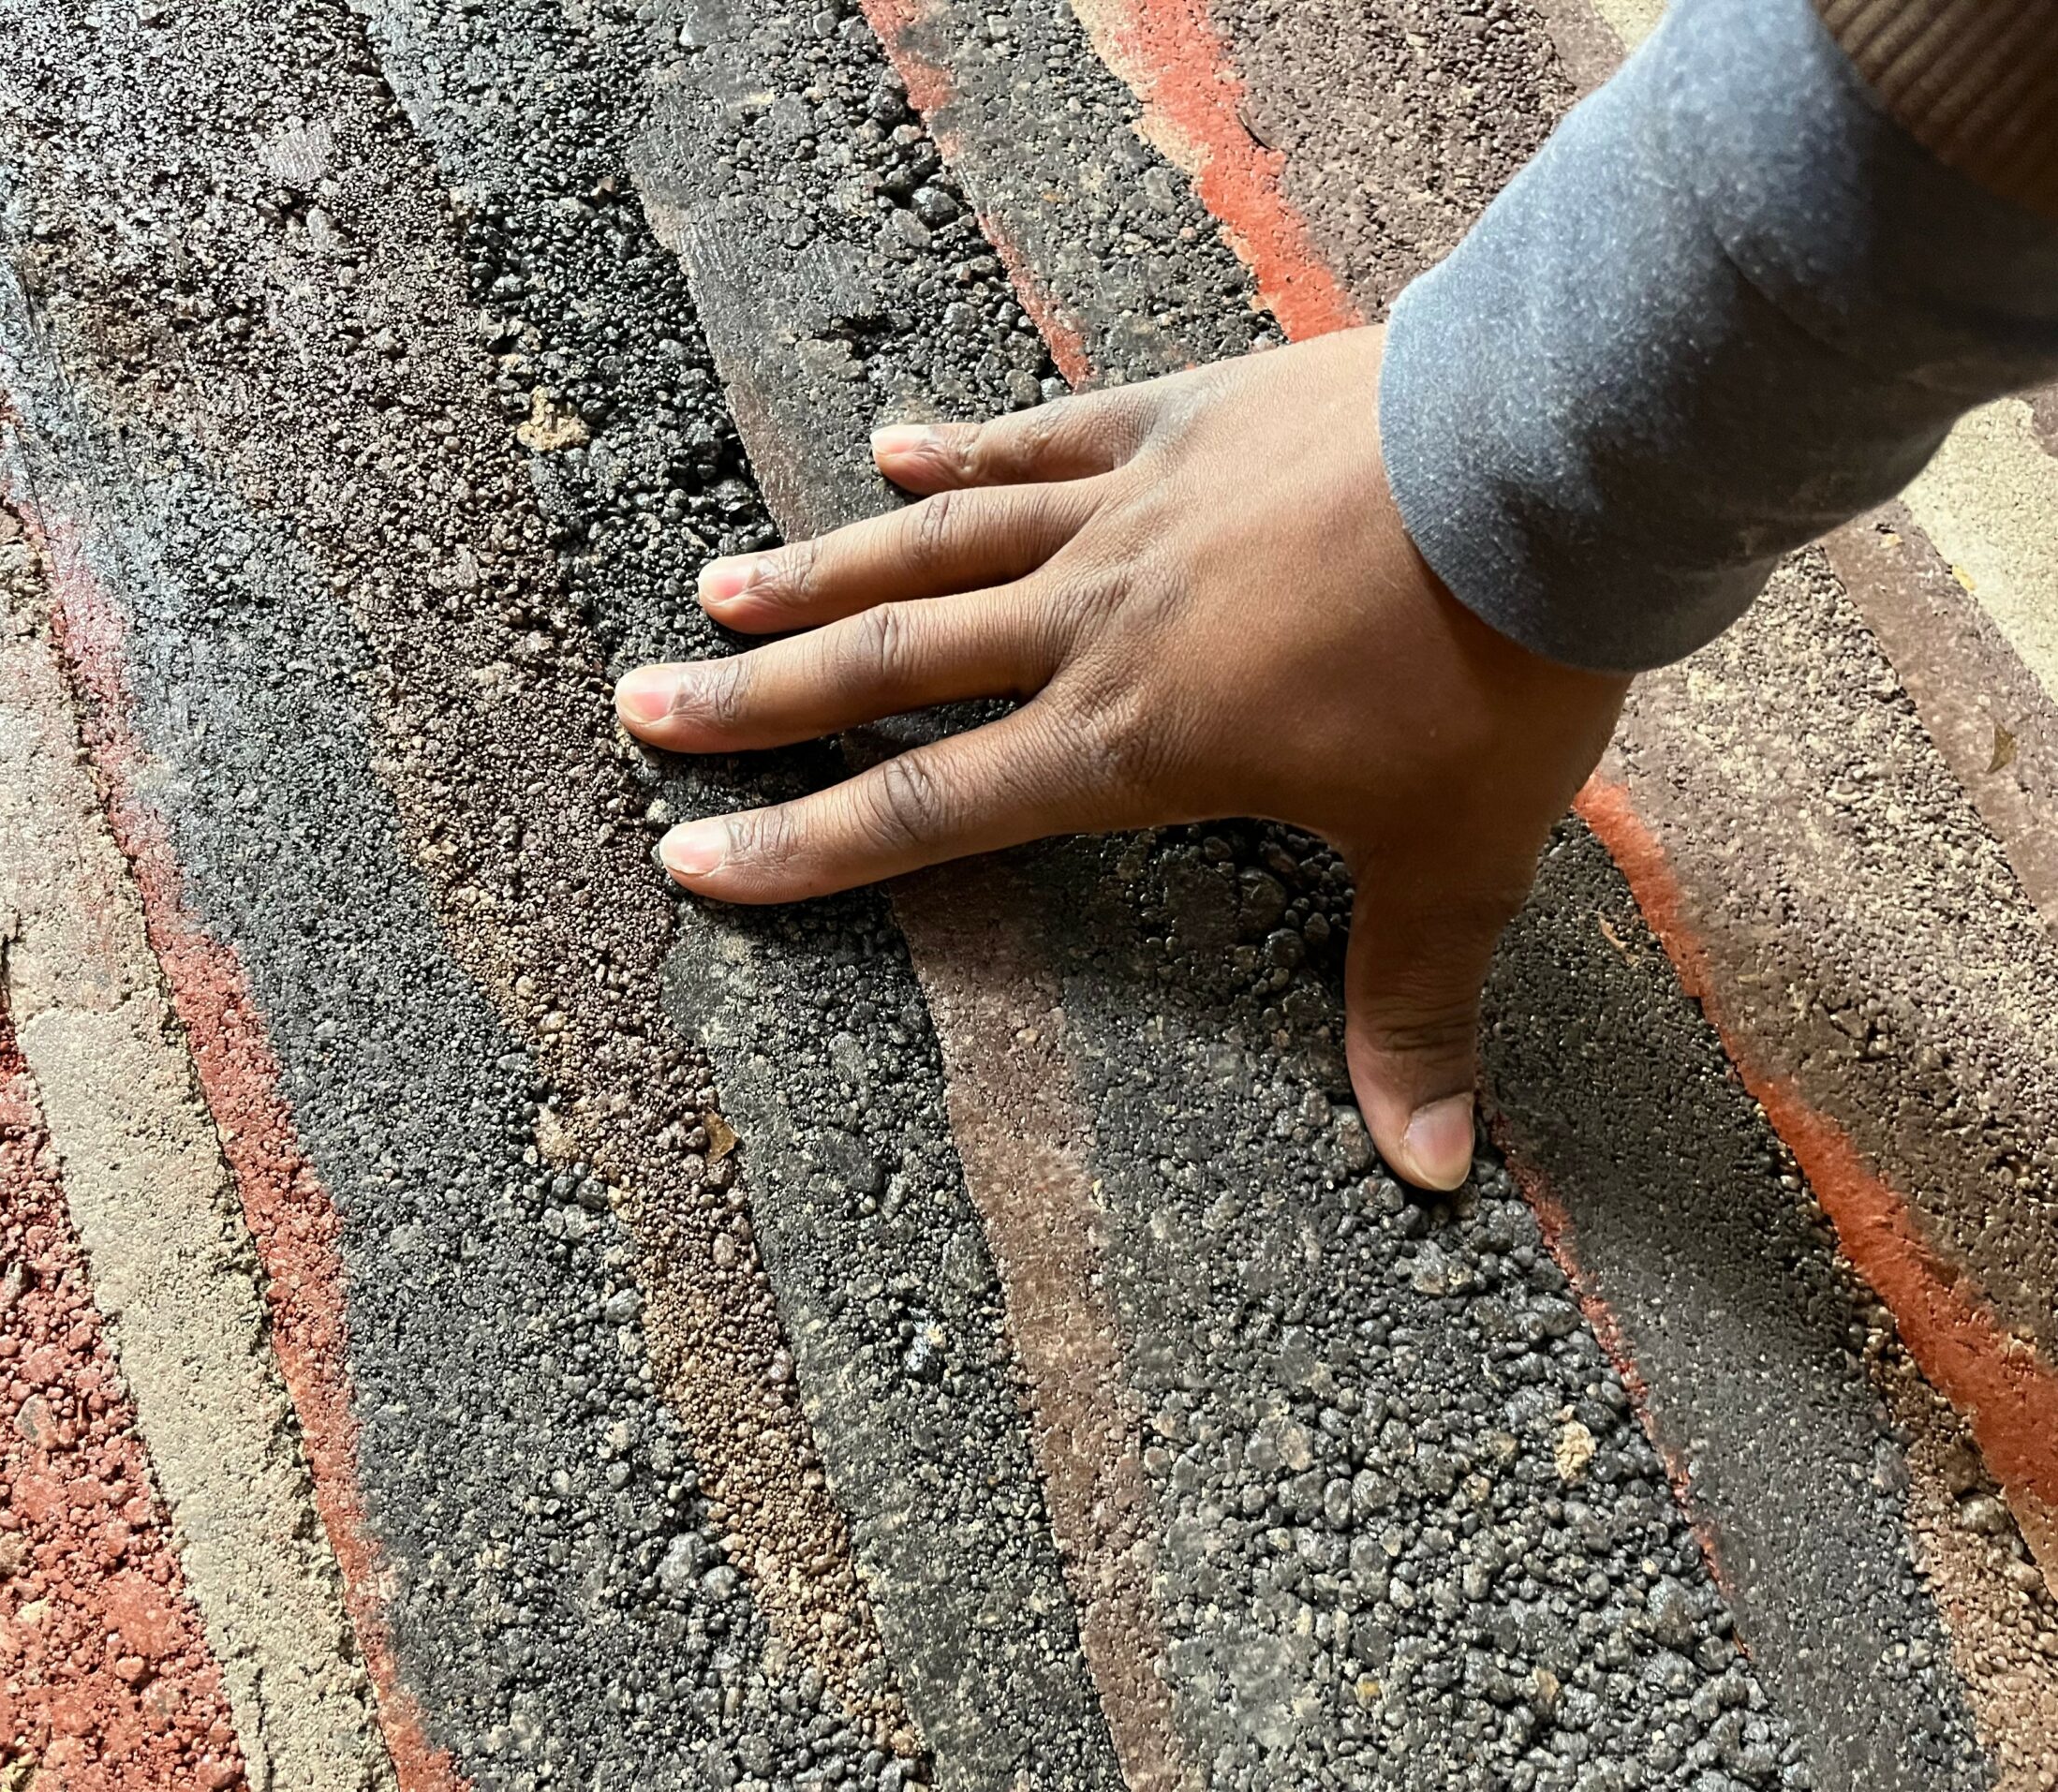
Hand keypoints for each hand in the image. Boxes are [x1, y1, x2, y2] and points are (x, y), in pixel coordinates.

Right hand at [614, 325, 1627, 1189]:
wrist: (1550, 463)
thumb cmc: (1498, 668)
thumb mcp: (1457, 858)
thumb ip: (1415, 1007)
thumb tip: (1434, 1172)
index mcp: (1133, 739)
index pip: (931, 809)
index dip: (804, 845)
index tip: (691, 855)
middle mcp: (1093, 622)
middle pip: (889, 668)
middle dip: (758, 700)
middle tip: (644, 706)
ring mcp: (1128, 508)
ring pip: (936, 548)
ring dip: (822, 572)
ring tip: (720, 589)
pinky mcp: (1181, 417)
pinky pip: (1042, 436)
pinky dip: (960, 448)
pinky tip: (891, 448)